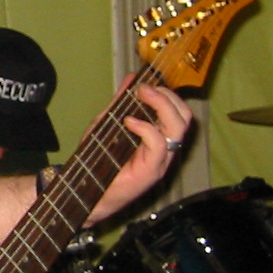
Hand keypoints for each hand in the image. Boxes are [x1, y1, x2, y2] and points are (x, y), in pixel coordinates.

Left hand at [88, 81, 192, 222]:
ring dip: (161, 105)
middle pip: (184, 116)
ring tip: (142, 96)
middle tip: (144, 88)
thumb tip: (132, 78)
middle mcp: (165, 148)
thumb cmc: (98, 161)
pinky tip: (129, 122)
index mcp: (158, 137)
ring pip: (179, 127)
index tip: (145, 82)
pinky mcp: (152, 170)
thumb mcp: (107, 124)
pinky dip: (146, 128)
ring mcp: (161, 160)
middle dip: (167, 95)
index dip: (167, 92)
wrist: (88, 194)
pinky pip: (159, 144)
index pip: (178, 110)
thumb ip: (120, 103)